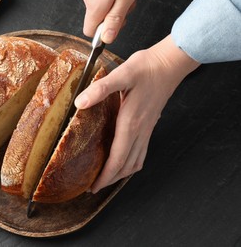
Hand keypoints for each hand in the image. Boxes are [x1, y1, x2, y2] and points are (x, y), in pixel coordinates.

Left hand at [75, 35, 200, 192]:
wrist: (170, 63)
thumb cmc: (147, 68)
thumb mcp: (122, 74)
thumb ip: (100, 89)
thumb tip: (80, 103)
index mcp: (131, 123)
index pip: (118, 159)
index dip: (105, 176)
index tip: (93, 186)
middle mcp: (141, 131)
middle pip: (126, 166)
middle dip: (110, 180)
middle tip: (95, 187)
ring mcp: (147, 129)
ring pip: (136, 161)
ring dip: (121, 173)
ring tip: (108, 178)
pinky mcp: (150, 124)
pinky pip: (142, 152)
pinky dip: (131, 162)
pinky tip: (124, 159)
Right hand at [81, 0, 141, 42]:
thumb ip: (115, 19)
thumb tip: (107, 39)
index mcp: (95, 6)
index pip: (90, 32)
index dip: (104, 32)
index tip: (118, 24)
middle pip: (97, 20)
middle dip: (114, 16)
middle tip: (127, 4)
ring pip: (100, 7)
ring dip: (114, 4)